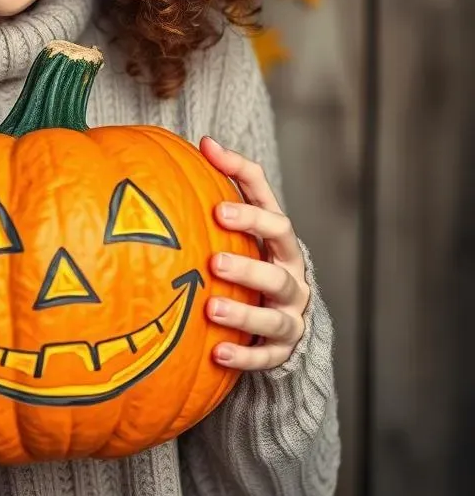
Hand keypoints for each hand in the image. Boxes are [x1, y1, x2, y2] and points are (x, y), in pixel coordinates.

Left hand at [199, 137, 309, 371]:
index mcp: (280, 241)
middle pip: (278, 264)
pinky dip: (244, 355)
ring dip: (244, 312)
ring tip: (211, 308)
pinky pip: (266, 355)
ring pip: (274, 314)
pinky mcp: (282, 349)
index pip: (270, 211)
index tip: (215, 195)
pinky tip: (218, 352)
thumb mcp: (241, 226)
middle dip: (249, 261)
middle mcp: (291, 275)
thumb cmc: (252, 258)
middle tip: (215, 260)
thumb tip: (203, 140)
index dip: (247, 200)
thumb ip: (225, 186)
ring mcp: (290, 313)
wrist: (281, 320)